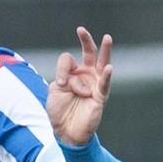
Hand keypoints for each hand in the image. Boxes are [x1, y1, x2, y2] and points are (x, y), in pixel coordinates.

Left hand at [46, 26, 113, 146]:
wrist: (65, 131)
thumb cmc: (59, 112)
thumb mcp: (54, 90)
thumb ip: (61, 76)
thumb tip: (71, 73)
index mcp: (73, 73)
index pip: (68, 59)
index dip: (63, 68)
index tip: (60, 82)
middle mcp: (85, 75)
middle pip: (89, 53)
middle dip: (86, 40)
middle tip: (81, 30)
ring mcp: (94, 84)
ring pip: (101, 63)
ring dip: (105, 50)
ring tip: (107, 38)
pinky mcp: (101, 95)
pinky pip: (104, 83)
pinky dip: (106, 76)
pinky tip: (108, 67)